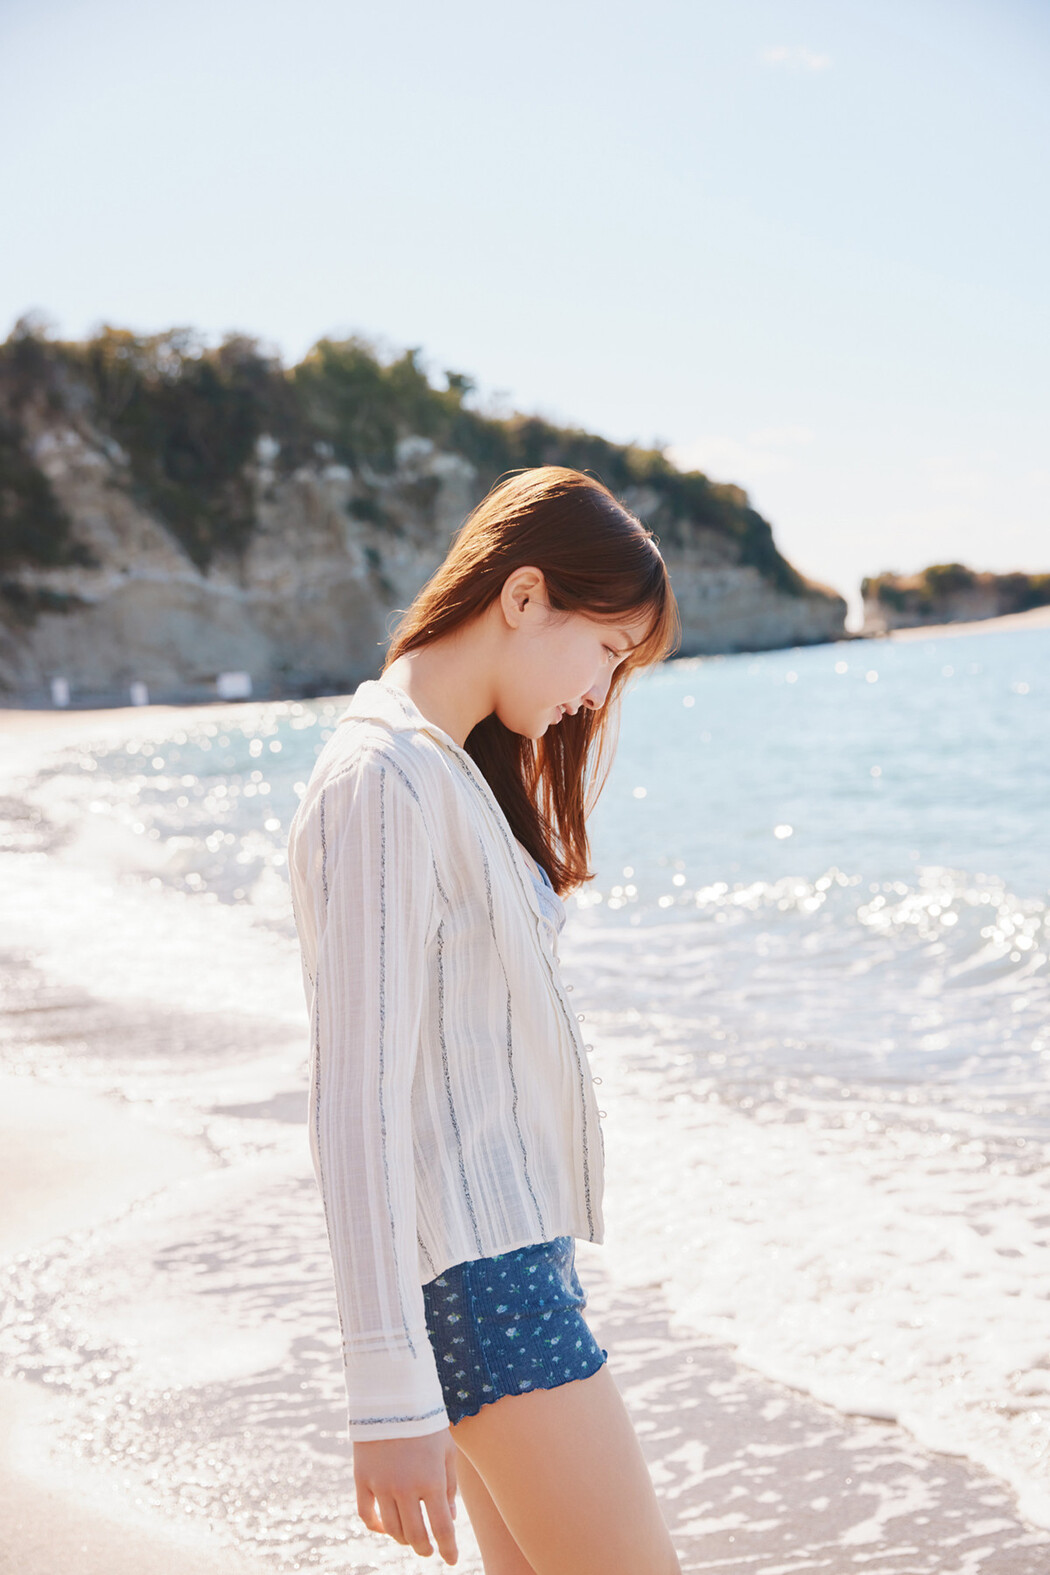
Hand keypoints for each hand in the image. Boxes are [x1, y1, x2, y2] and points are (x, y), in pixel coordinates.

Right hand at [354, 1430, 458, 1563]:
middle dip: (425, 1548)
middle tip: (429, 1551)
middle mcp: (406, 1488)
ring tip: (411, 1539)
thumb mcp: (447, 1450)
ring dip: (403, 1540)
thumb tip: (450, 1518)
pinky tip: (386, 1528)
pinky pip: (367, 1515)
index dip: (448, 1549)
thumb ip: (450, 1486)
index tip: (451, 1561)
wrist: (393, 1394)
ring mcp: (382, 1485)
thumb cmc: (426, 1422)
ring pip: (392, 1529)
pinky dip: (376, 1527)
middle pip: (416, 1535)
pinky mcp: (362, 1479)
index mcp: (432, 1481)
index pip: (442, 1529)